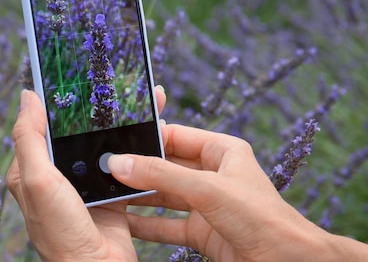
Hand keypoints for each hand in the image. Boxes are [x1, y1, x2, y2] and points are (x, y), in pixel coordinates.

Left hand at [6, 86, 166, 261]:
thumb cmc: (60, 231)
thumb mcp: (38, 180)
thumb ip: (29, 138)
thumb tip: (27, 96)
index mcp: (31, 169)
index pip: (40, 124)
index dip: (56, 100)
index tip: (74, 74)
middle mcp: (56, 175)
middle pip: (75, 131)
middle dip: (95, 107)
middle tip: (114, 81)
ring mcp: (84, 184)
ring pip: (102, 144)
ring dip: (121, 123)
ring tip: (141, 98)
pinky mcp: (110, 193)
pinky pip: (123, 162)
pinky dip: (137, 146)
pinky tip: (153, 129)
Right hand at [108, 125, 367, 261]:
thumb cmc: (262, 219)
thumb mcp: (207, 189)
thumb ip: (160, 174)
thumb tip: (119, 162)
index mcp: (222, 151)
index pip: (176, 136)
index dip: (147, 137)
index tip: (115, 140)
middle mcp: (213, 175)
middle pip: (166, 167)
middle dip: (138, 169)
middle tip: (105, 169)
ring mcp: (207, 205)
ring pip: (163, 196)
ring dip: (138, 197)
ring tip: (107, 194)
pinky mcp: (202, 233)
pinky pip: (166, 225)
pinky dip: (145, 224)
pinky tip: (123, 222)